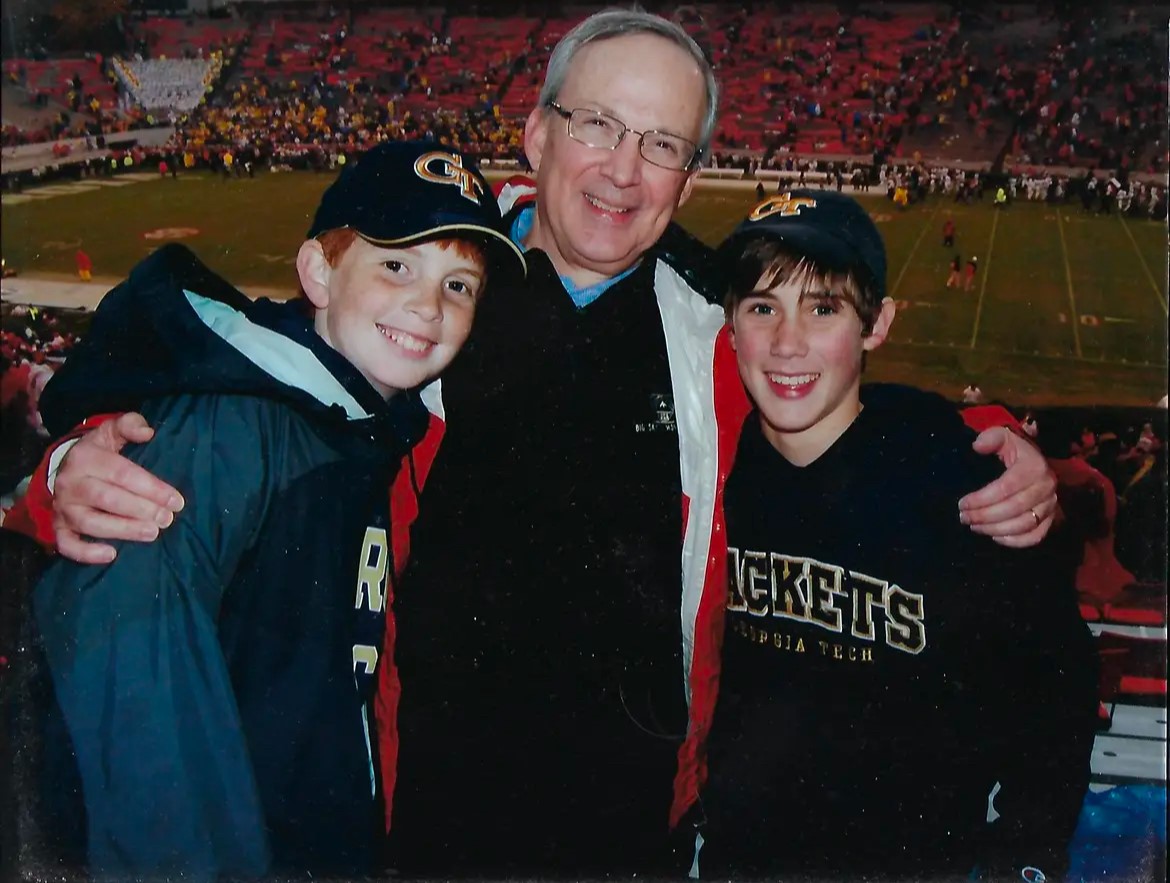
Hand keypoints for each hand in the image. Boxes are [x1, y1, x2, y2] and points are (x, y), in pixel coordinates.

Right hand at [53, 413, 184, 563]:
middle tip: (168, 519)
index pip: (122, 474)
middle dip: (141, 510)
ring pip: (90, 523)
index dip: (151, 488)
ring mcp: (63, 507)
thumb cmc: (99, 452)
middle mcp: (71, 483)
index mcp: (86, 458)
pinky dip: (85, 553)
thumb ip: (130, 425)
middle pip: (107, 499)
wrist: (64, 468)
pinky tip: (111, 555)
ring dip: (123, 530)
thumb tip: (148, 432)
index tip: (177, 500)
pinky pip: (66, 544)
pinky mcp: (59, 526)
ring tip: (152, 534)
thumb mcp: (111, 432)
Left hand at [959, 427, 1056, 547]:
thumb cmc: (1014, 449)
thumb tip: (977, 446)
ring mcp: (1051, 504)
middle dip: (985, 516)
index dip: (982, 499)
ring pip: (1024, 524)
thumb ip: (990, 438)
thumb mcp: (1002, 436)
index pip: (1006, 487)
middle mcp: (1047, 487)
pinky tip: (995, 537)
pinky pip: (1036, 536)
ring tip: (974, 527)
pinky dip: (1015, 541)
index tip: (962, 504)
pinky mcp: (1050, 518)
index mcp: (1034, 467)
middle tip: (964, 518)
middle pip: (1014, 508)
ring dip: (996, 529)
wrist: (1034, 460)